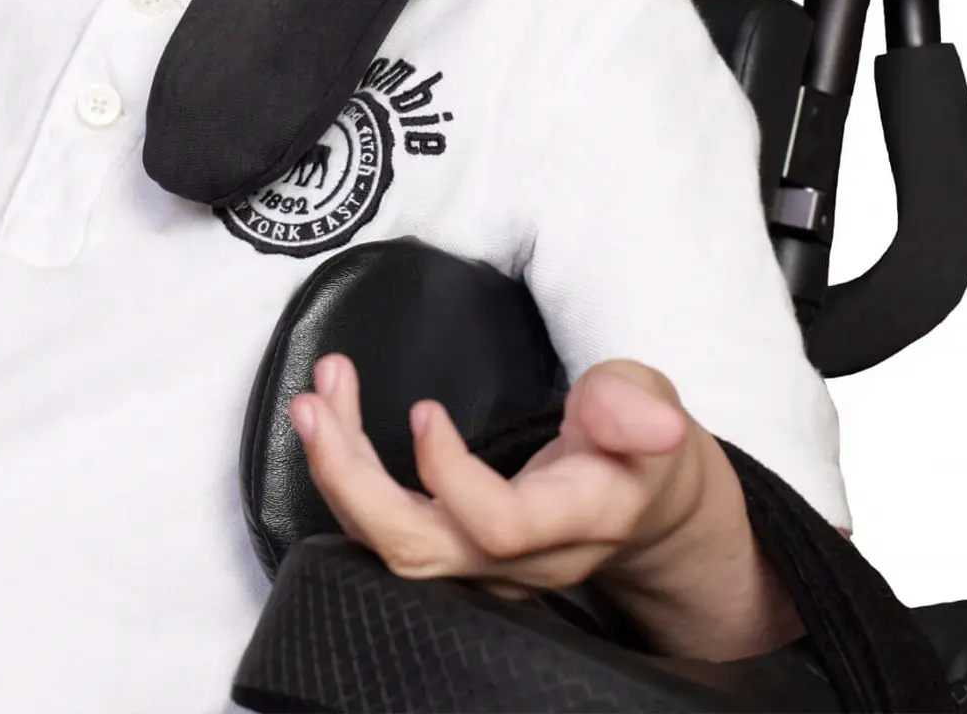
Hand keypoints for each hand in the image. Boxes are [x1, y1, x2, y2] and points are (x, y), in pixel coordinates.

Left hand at [289, 352, 706, 601]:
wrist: (640, 505)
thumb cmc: (637, 447)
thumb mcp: (648, 405)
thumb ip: (634, 407)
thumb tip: (655, 424)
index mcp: (574, 518)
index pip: (499, 526)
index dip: (449, 476)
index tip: (423, 408)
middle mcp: (521, 558)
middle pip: (419, 550)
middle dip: (353, 481)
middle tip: (315, 403)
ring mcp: (483, 566)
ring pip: (392, 545)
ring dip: (338, 474)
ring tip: (311, 402)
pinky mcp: (456, 553)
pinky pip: (387, 530)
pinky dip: (348, 476)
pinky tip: (329, 420)